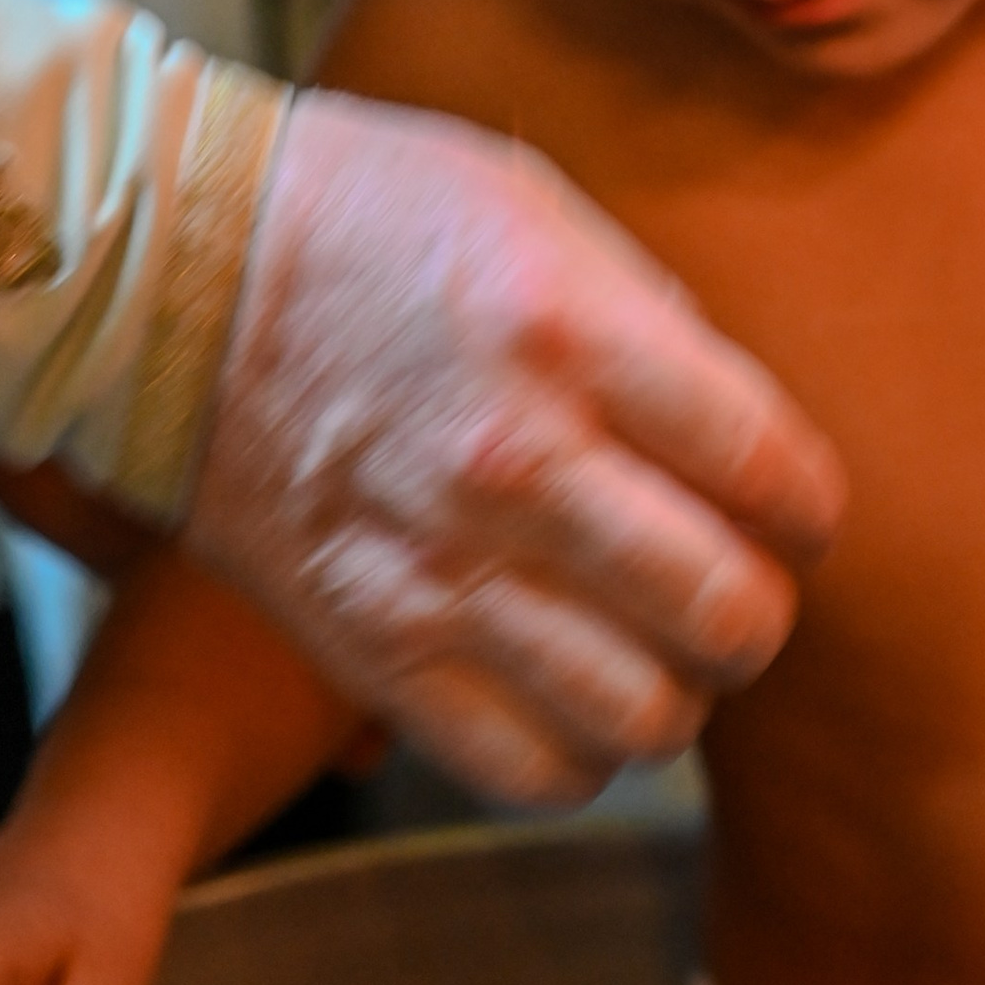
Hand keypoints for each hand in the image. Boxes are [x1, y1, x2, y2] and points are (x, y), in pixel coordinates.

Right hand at [185, 92, 844, 808]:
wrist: (175, 276)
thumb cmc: (371, 222)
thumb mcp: (544, 216)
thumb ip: (655, 328)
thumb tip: (736, 438)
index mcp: (580, 338)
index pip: (778, 475)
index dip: (810, 511)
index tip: (793, 513)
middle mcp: (522, 465)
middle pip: (730, 616)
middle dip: (758, 611)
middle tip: (731, 586)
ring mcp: (443, 569)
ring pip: (644, 717)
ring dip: (676, 693)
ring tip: (651, 649)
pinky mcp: (371, 645)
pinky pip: (529, 768)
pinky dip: (578, 753)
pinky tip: (571, 694)